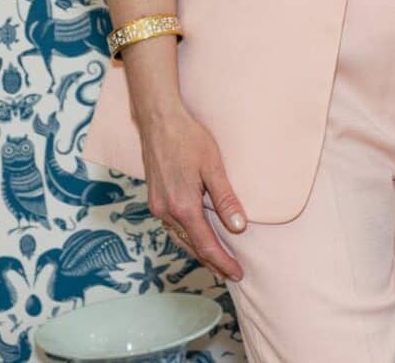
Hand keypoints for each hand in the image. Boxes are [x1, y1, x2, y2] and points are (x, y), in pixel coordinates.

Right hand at [135, 101, 246, 280]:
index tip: (238, 272)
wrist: (158, 122)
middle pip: (192, 246)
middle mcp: (166, 211)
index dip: (223, 261)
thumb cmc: (188, 139)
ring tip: (217, 261)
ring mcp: (157, 206)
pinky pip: (173, 227)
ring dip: (199, 251)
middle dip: (212, 262)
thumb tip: (239, 227)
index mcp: (182, 206)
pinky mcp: (155, 199)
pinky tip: (198, 237)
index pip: (206, 244)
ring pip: (180, 239)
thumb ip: (225, 199)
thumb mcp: (214, 167)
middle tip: (231, 273)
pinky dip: (187, 238)